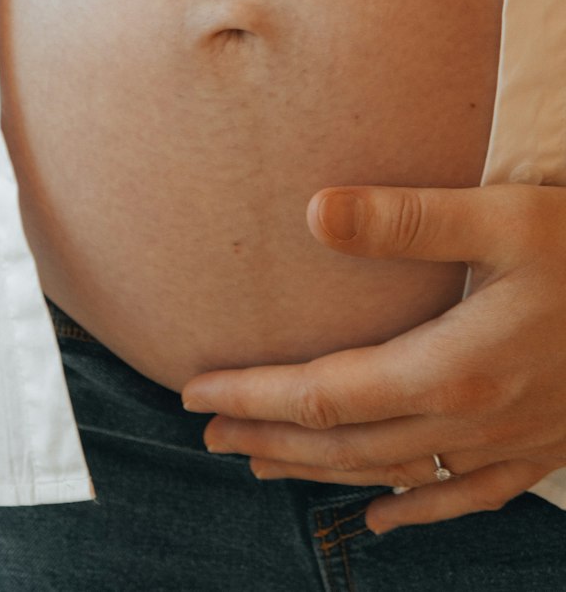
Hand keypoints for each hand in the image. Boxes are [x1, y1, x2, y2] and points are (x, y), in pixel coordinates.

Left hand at [181, 182, 565, 531]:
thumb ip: (407, 220)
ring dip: (320, 471)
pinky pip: (462, 498)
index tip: (197, 391)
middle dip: (271, 438)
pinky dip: (411, 511)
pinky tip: (379, 517)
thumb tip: (314, 212)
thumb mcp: (504, 219)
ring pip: (393, 474)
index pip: (327, 394)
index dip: (256, 395)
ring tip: (262, 464)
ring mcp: (509, 445)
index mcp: (453, 368)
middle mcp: (473, 421)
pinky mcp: (540, 450)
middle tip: (209, 433)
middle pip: (347, 443)